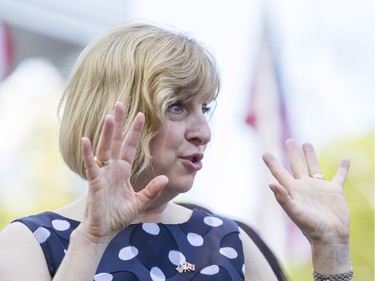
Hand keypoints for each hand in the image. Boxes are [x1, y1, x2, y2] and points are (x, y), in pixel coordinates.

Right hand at [79, 102, 167, 242]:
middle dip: (119, 123)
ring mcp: (103, 174)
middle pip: (117, 142)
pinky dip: (88, 153)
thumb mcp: (139, 203)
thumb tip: (165, 178)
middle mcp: (112, 169)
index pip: (130, 147)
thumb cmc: (118, 217)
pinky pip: (91, 166)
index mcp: (123, 172)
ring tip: (109, 116)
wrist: (103, 232)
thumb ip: (151, 190)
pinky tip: (87, 139)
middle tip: (120, 103)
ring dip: (107, 133)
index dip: (135, 131)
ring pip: (104, 149)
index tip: (141, 115)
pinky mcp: (94, 183)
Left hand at [262, 139, 349, 244]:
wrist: (330, 237)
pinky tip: (345, 159)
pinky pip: (339, 176)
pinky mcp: (335, 191)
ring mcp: (320, 188)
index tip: (264, 153)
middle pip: (297, 164)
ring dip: (310, 155)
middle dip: (293, 153)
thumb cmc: (311, 227)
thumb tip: (270, 183)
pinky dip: (343, 168)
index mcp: (293, 190)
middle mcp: (305, 186)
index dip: (272, 163)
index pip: (280, 173)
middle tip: (289, 140)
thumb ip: (283, 198)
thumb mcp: (295, 212)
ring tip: (306, 143)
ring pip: (314, 166)